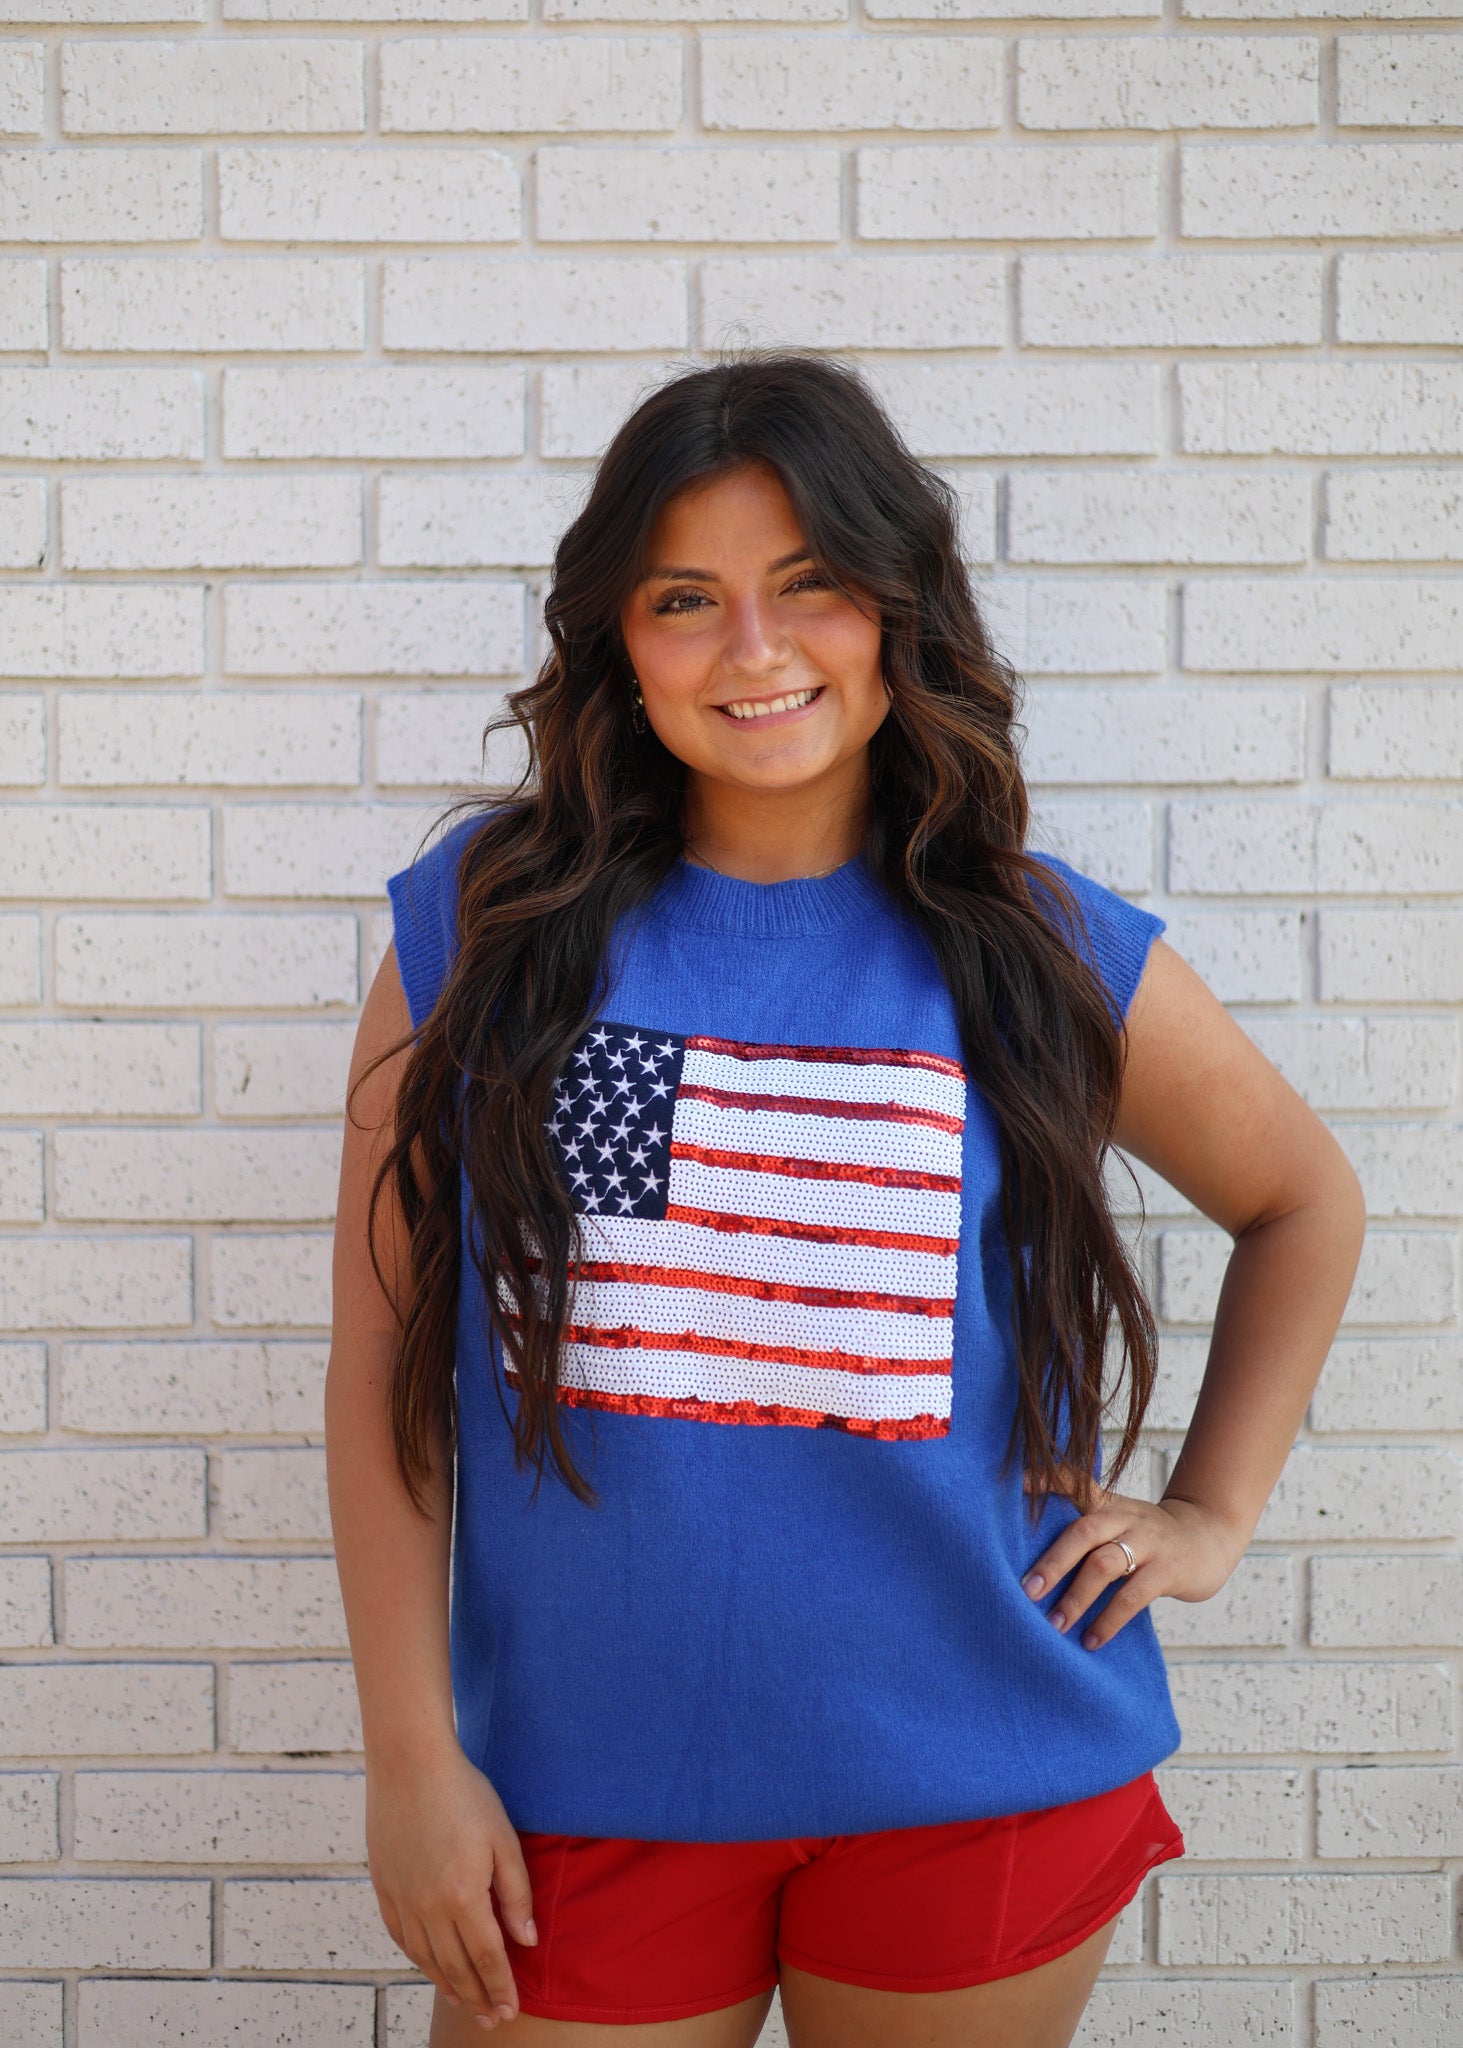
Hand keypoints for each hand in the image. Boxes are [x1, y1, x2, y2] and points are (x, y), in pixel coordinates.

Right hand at [366, 1742, 535, 2029]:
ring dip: (448, 1986)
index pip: (487, 1957)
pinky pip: (402, 1938)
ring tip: (466, 2004)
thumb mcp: (503, 1839)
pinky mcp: (384, 1888)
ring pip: (427, 1959)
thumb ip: (516, 1894)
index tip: (511, 2010)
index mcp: (463, 1895)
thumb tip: (526, 1941)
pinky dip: (418, 1961)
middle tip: (493, 2019)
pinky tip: (431, 1969)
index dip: (501, 1987)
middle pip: (456, 1967)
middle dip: (478, 1997)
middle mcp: (429, 1907)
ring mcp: (403, 1899)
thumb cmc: (465, 1794)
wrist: (410, 1764)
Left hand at [1020, 1481, 1247, 1651]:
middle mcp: (1124, 1517)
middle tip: (1026, 1591)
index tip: (1013, 1484)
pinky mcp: (1168, 1569)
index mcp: (1106, 1504)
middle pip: (1082, 1531)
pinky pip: (1133, 1596)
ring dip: (1076, 1598)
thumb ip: (1083, 1530)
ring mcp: (1148, 1541)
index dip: (1043, 1479)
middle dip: (1051, 1563)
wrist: (1209, 1535)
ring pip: (1104, 1564)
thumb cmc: (1148, 1536)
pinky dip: (1108, 1621)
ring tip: (1054, 1625)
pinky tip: (1091, 1640)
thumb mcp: (1118, 1520)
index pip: (1072, 1481)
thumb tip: (1032, 1564)